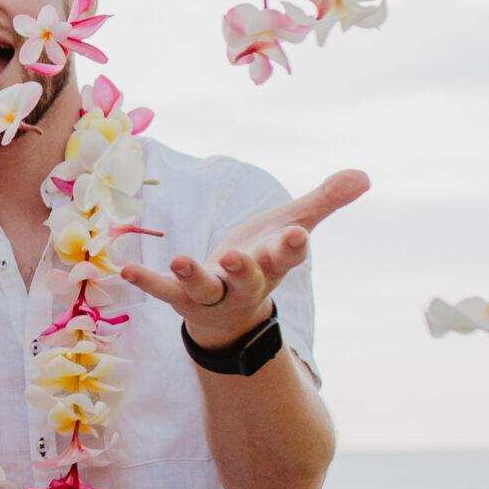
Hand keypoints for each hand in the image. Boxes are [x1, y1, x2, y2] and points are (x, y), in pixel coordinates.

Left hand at [120, 169, 368, 348]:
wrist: (230, 314)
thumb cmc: (262, 259)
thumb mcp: (291, 227)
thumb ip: (324, 201)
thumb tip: (364, 174)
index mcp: (273, 263)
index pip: (288, 255)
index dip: (292, 246)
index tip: (297, 234)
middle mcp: (244, 284)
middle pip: (247, 279)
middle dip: (244, 269)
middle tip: (237, 257)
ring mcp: (211, 294)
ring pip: (205, 289)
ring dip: (194, 275)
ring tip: (181, 259)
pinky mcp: (181, 297)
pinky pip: (163, 291)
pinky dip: (146, 281)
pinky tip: (125, 269)